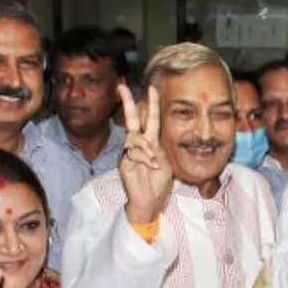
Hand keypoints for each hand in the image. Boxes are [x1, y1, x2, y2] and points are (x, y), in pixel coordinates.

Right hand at [118, 85, 173, 225]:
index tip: (151, 88)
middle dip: (127, 102)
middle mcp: (138, 144)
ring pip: (134, 137)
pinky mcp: (123, 160)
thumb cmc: (159, 183)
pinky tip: (149, 166)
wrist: (150, 200)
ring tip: (154, 163)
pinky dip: (144, 157)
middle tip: (122, 86)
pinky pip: (133, 151)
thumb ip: (157, 150)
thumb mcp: (165, 164)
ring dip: (147, 149)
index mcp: (151, 142)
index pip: (150, 119)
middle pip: (132, 119)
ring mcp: (129, 151)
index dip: (151, 104)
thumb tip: (146, 141)